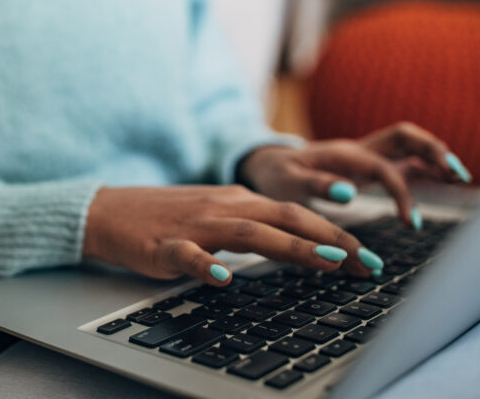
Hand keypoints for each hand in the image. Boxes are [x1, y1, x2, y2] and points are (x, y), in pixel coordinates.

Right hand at [83, 185, 382, 286]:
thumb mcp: (217, 214)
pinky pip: (186, 255)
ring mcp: (194, 225)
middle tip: (367, 262)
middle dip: (330, 240)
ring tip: (325, 263)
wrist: (110, 210)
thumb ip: (255, 227)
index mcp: (238, 200)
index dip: (335, 234)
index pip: (295, 214)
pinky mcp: (163, 245)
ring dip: (290, 247)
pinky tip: (222, 278)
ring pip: (249, 232)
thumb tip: (300, 246)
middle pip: (284, 218)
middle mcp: (223, 207)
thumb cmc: (167, 217)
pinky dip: (205, 265)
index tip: (368, 257)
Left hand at [237, 122, 471, 227]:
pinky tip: (444, 178)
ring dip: (435, 156)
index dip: (402, 193)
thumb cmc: (276, 175)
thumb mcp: (287, 183)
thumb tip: (349, 191)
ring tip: (461, 177)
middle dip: (432, 151)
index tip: (412, 223)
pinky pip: (402, 160)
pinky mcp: (367, 166)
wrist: (266, 164)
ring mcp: (365, 156)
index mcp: (343, 154)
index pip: (383, 169)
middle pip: (404, 137)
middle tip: (457, 174)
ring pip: (407, 146)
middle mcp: (358, 150)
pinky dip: (425, 166)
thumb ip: (316, 186)